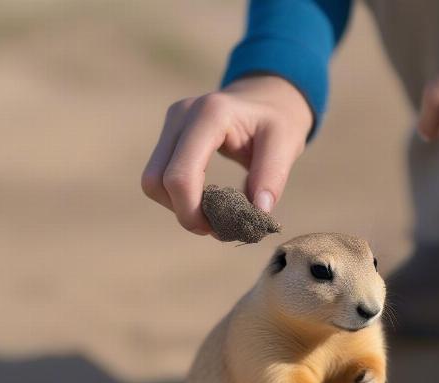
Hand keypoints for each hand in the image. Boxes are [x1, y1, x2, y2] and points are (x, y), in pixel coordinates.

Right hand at [141, 76, 312, 234]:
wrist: (268, 96)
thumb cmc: (279, 120)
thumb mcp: (287, 144)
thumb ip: (272, 177)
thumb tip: (258, 213)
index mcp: (211, 114)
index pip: (181, 175)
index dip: (191, 211)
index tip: (217, 230)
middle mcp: (182, 114)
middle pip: (157, 180)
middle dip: (183, 212)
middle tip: (215, 227)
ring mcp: (171, 122)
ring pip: (152, 181)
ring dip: (177, 206)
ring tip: (212, 214)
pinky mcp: (168, 134)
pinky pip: (159, 176)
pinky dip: (177, 197)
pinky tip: (204, 200)